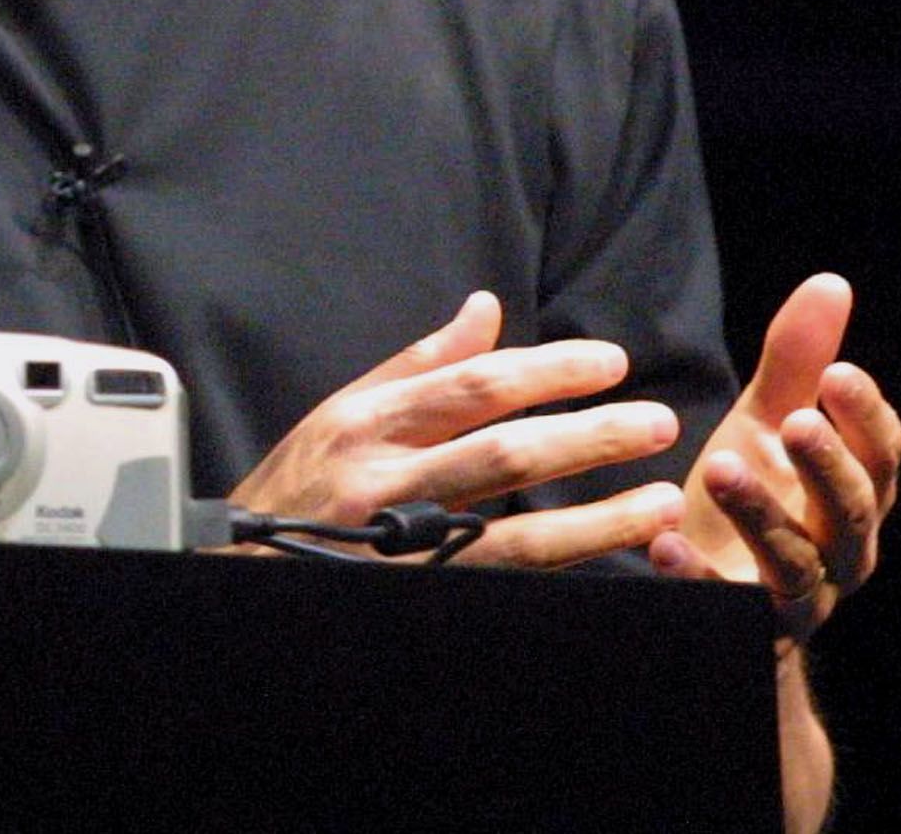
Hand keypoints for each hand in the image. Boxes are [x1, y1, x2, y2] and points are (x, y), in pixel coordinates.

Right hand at [229, 290, 685, 564]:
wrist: (237, 570)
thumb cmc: (298, 487)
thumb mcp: (342, 412)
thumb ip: (419, 362)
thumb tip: (485, 307)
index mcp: (366, 422)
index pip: (473, 385)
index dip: (549, 371)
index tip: (611, 363)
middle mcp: (383, 480)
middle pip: (502, 453)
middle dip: (588, 436)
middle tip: (658, 423)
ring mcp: (399, 545)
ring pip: (513, 532)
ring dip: (597, 517)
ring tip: (663, 502)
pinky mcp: (415, 592)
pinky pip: (501, 579)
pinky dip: (561, 566)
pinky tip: (612, 555)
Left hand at [650, 272, 900, 642]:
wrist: (718, 592)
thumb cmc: (755, 493)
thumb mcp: (767, 425)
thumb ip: (797, 364)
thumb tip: (832, 283)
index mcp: (854, 494)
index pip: (880, 455)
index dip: (865, 416)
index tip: (838, 372)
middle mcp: (840, 549)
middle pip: (850, 509)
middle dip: (827, 464)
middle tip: (796, 420)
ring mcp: (796, 595)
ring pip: (793, 560)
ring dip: (760, 514)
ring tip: (721, 469)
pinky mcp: (740, 625)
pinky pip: (723, 606)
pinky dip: (695, 575)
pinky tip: (663, 542)